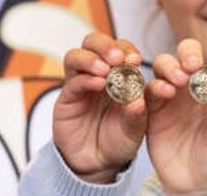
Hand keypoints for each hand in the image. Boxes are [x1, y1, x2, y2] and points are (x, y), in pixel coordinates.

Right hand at [52, 31, 147, 182]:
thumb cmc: (119, 140)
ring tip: (105, 70)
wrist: (98, 163)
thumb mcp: (136, 129)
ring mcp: (81, 84)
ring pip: (76, 56)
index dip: (127, 49)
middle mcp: (99, 74)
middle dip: (105, 45)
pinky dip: (84, 79)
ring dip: (91, 58)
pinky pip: (72, 81)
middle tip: (117, 57)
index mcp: (120, 74)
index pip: (120, 48)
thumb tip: (139, 100)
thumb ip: (138, 115)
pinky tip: (98, 85)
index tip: (135, 58)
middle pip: (94, 43)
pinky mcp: (67, 98)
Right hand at [145, 39, 206, 194]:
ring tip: (177, 83)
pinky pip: (146, 90)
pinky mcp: (153, 109)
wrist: (194, 182)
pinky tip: (161, 94)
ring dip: (169, 67)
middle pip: (189, 54)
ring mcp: (172, 95)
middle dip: (189, 53)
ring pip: (164, 65)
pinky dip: (151, 87)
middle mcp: (194, 85)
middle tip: (192, 66)